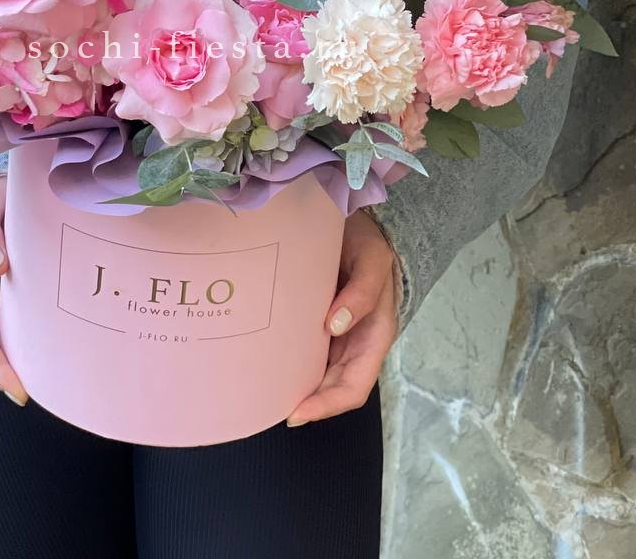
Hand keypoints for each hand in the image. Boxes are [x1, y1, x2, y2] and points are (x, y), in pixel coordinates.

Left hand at [286, 209, 398, 425]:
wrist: (361, 223)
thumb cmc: (370, 244)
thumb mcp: (373, 260)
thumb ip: (362, 292)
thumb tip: (336, 325)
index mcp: (374, 337)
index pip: (353, 387)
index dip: (327, 405)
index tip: (295, 412)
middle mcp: (355, 343)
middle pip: (331, 388)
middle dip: (305, 403)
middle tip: (265, 406)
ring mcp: (337, 334)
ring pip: (317, 374)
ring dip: (295, 387)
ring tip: (261, 393)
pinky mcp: (318, 321)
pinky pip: (305, 350)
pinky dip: (288, 362)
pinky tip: (265, 361)